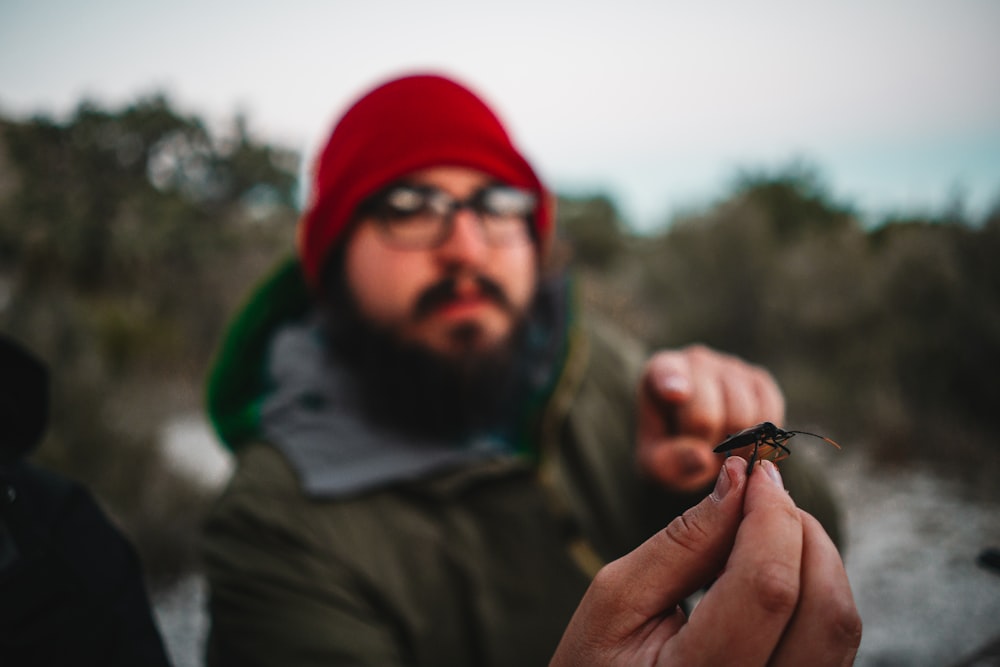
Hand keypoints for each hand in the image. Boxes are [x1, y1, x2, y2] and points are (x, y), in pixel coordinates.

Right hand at [550, 457, 861, 665]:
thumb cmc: (599, 664)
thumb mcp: (617, 599)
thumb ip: (681, 542)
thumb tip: (738, 481)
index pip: (766, 588)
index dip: (770, 516)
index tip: (756, 470)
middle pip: (824, 609)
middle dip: (802, 531)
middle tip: (763, 495)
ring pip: (839, 627)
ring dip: (813, 558)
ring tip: (762, 531)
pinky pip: (832, 642)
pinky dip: (812, 590)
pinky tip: (770, 572)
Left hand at [637, 345, 784, 491]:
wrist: (700, 440)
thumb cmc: (670, 448)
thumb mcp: (656, 463)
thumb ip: (667, 463)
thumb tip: (701, 456)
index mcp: (659, 371)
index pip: (666, 374)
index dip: (672, 383)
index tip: (675, 395)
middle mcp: (696, 360)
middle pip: (705, 413)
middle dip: (704, 444)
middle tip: (701, 449)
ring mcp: (731, 366)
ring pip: (741, 417)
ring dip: (733, 444)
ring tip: (718, 444)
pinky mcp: (760, 380)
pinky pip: (767, 417)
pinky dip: (758, 438)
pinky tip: (741, 439)